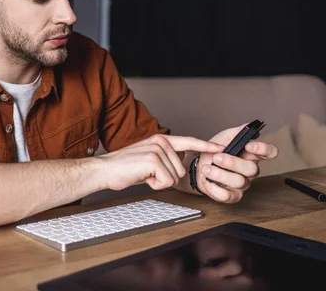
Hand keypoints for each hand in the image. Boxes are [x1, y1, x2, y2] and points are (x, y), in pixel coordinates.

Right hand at [103, 134, 222, 190]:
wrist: (105, 170)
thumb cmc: (124, 168)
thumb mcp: (147, 159)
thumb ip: (163, 158)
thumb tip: (177, 166)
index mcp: (160, 139)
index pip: (188, 141)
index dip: (205, 146)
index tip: (220, 147)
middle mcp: (161, 141)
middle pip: (181, 169)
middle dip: (166, 177)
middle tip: (147, 173)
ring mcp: (158, 149)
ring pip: (175, 177)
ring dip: (159, 181)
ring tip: (143, 174)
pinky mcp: (154, 160)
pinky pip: (166, 181)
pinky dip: (155, 185)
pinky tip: (142, 177)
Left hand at [197, 123, 278, 202]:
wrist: (198, 166)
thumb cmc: (215, 151)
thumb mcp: (224, 137)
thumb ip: (237, 131)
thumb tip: (249, 126)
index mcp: (251, 155)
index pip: (269, 152)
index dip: (263, 149)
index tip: (249, 145)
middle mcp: (250, 171)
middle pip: (252, 169)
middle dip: (233, 162)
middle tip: (216, 157)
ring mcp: (242, 184)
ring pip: (238, 182)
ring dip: (220, 174)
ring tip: (206, 168)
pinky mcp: (232, 196)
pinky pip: (226, 196)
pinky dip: (214, 188)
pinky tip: (207, 180)